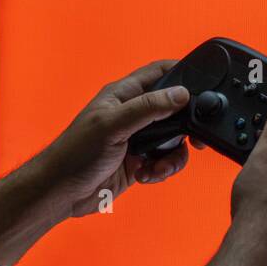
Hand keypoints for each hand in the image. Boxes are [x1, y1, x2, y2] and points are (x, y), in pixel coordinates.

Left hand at [39, 60, 195, 217]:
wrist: (62, 193)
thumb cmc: (74, 154)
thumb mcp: (112, 125)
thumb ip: (148, 108)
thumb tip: (181, 94)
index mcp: (124, 95)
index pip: (160, 72)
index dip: (182, 72)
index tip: (204, 82)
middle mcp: (134, 113)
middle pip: (176, 108)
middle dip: (187, 124)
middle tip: (194, 137)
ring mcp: (139, 137)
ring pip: (176, 138)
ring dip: (174, 155)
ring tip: (157, 165)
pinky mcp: (142, 160)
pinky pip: (167, 160)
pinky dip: (164, 169)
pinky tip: (146, 174)